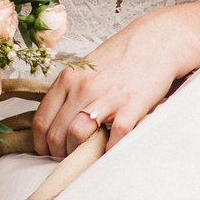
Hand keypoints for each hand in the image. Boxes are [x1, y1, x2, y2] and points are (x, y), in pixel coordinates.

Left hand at [28, 8, 199, 157]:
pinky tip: (109, 150)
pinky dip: (108, 150)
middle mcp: (83, 87)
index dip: (41, 142)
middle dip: (57, 153)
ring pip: (76, 135)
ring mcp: (107, 97)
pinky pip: (113, 138)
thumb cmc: (124, 57)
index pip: (42, 120)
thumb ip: (71, 91)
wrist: (158, 41)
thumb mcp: (88, 68)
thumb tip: (56, 121)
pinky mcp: (131, 106)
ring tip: (83, 155)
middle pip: (56, 133)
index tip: (46, 150)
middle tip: (65, 157)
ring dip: (76, 153)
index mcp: (69, 78)